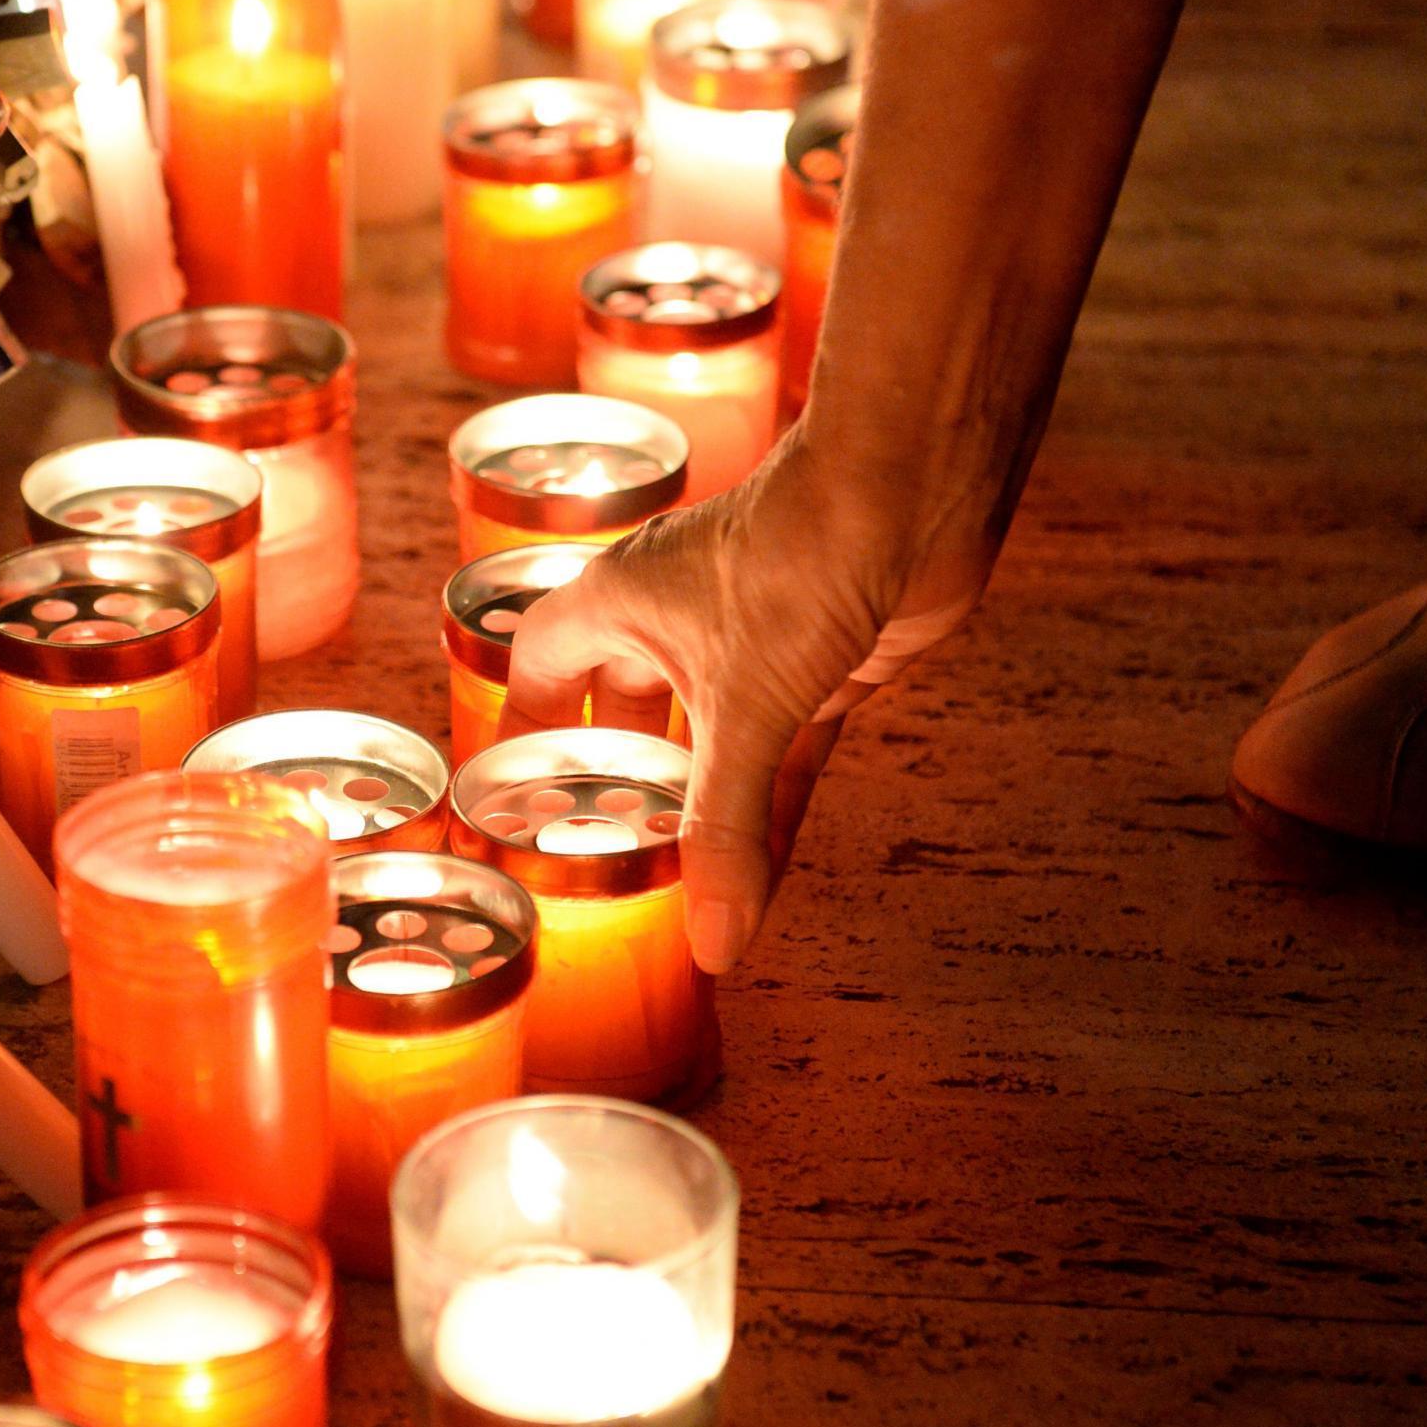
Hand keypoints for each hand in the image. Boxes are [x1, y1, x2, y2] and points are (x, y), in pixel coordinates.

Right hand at [500, 432, 982, 972]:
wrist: (913, 484)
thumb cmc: (801, 550)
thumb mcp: (745, 706)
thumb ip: (723, 828)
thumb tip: (713, 942)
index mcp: (621, 603)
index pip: (542, 666)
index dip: (525, 726)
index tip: (513, 794)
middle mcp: (676, 619)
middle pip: (625, 711)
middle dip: (617, 782)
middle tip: (598, 855)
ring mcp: (752, 641)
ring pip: (710, 741)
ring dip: (698, 804)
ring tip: (674, 883)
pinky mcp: (821, 662)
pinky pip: (783, 753)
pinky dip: (774, 807)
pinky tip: (766, 871)